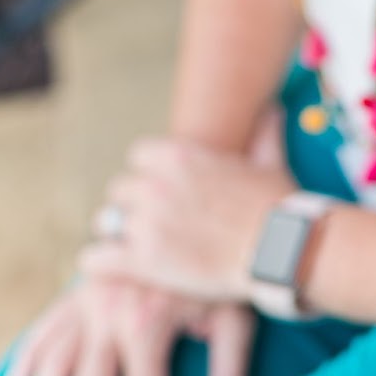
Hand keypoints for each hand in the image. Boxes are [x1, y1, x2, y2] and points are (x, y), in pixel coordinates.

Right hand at [4, 278, 254, 375]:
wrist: (203, 212)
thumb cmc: (223, 270)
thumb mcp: (235, 313)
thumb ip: (229, 370)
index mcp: (147, 319)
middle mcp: (109, 312)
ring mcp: (88, 299)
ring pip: (54, 364)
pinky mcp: (80, 288)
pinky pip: (47, 325)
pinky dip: (29, 353)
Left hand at [78, 137, 293, 303]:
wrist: (278, 251)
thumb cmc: (276, 206)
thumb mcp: (270, 160)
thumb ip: (265, 132)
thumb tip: (274, 109)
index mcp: (179, 155)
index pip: (138, 155)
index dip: (148, 173)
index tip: (160, 189)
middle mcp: (155, 184)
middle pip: (119, 189)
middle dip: (132, 205)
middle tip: (147, 222)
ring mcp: (146, 222)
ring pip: (105, 222)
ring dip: (116, 233)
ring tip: (129, 247)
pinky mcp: (141, 260)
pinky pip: (97, 257)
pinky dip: (100, 262)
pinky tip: (110, 266)